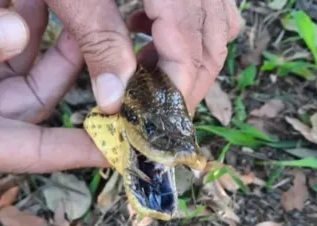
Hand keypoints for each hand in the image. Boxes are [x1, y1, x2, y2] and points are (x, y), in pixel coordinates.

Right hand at [0, 0, 107, 172]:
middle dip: (65, 59)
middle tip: (85, 26)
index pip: (37, 151)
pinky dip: (2, 26)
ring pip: (17, 70)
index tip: (121, 142)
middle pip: (36, 98)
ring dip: (32, 33)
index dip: (82, 148)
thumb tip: (16, 32)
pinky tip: (11, 1)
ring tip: (45, 0)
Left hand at [45, 0, 242, 113]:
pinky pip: (208, 3)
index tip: (154, 122)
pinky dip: (186, 28)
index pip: (192, 51)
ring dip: (187, 57)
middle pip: (212, 42)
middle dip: (184, 82)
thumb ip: (98, 41)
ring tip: (145, 69)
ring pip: (218, 25)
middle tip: (150, 106)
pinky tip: (147, 28)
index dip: (176, 92)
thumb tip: (115, 100)